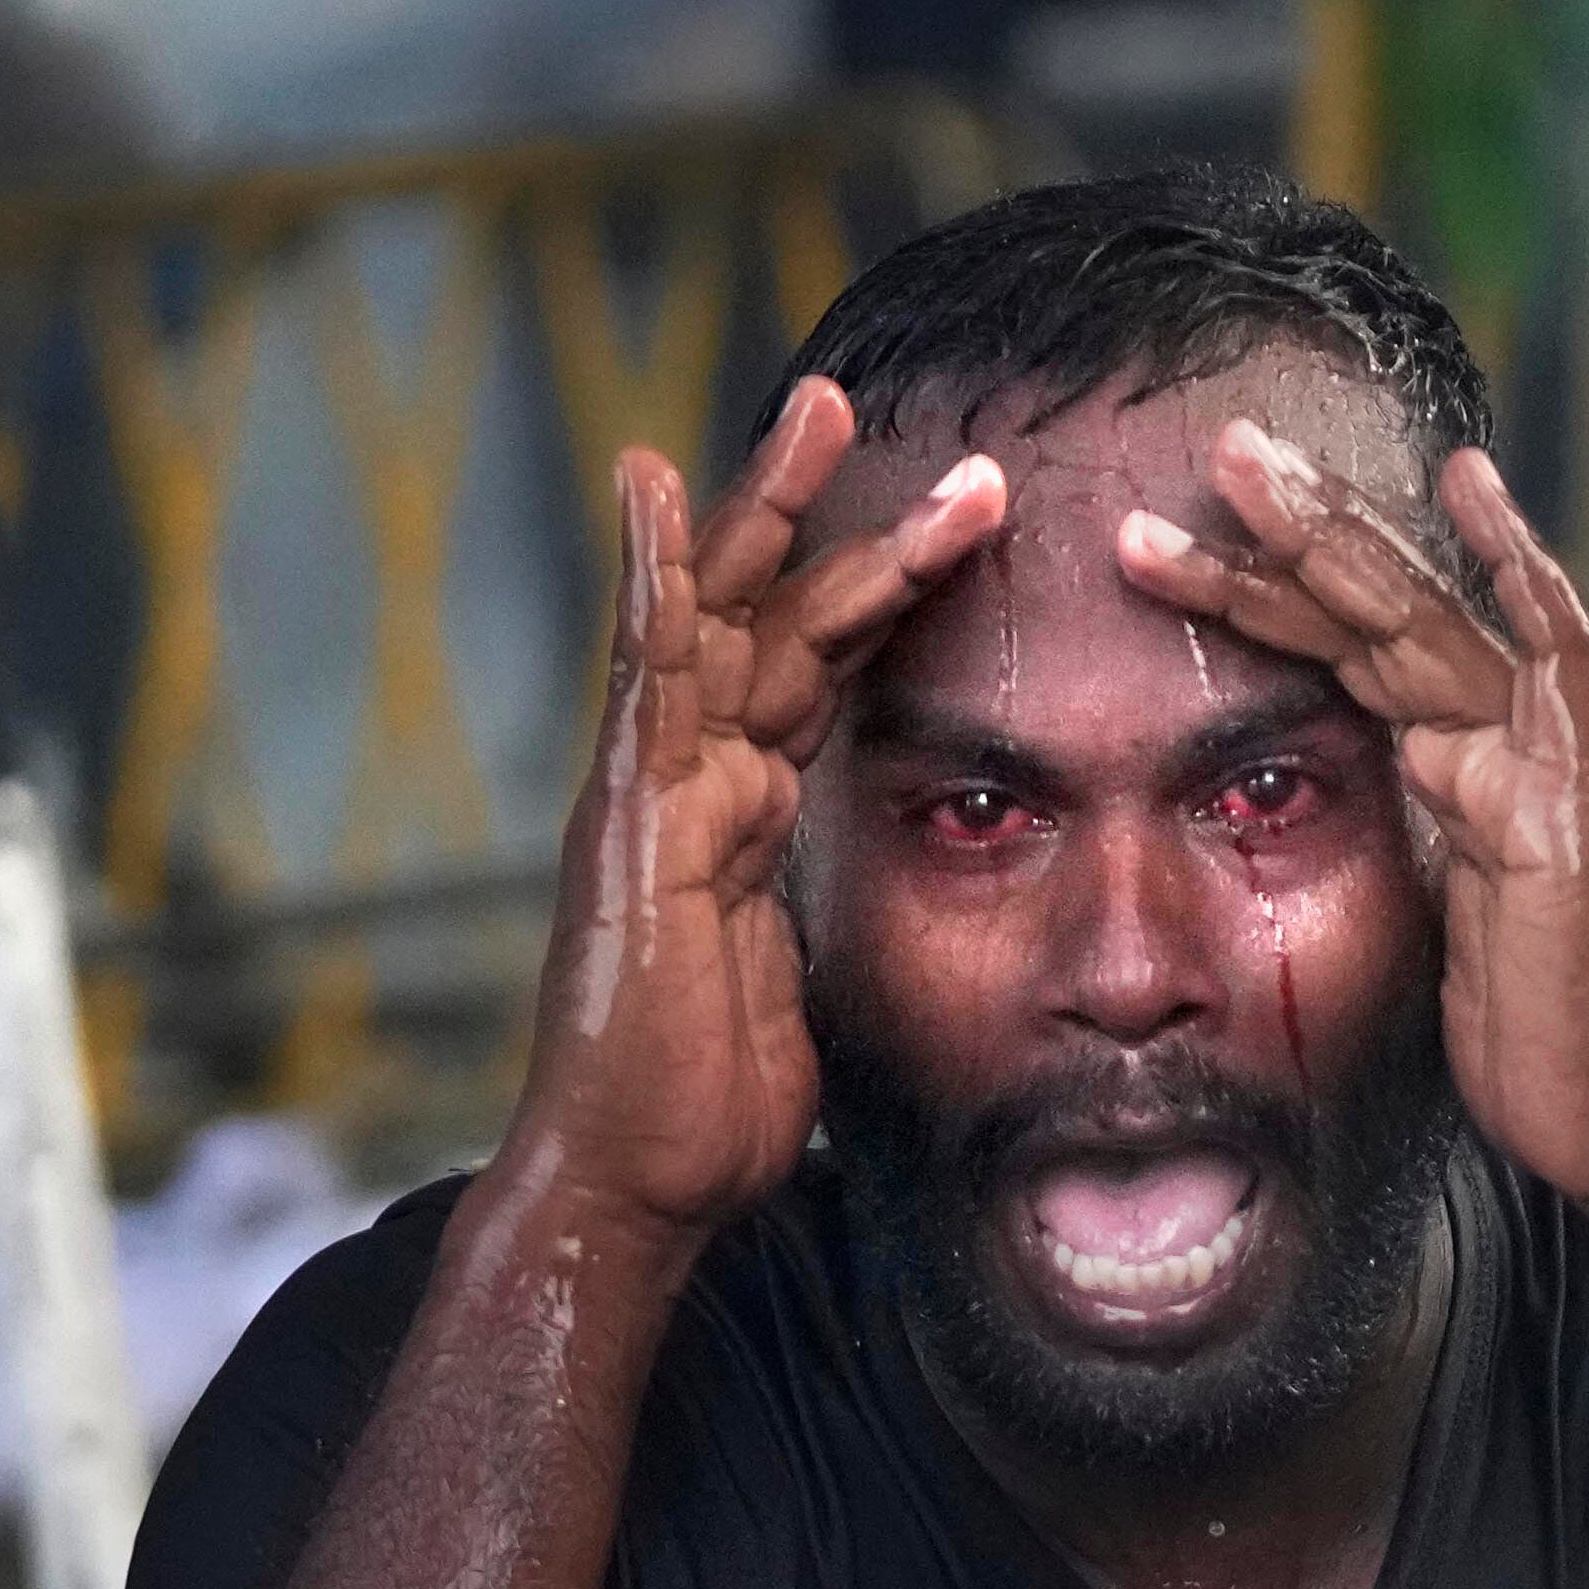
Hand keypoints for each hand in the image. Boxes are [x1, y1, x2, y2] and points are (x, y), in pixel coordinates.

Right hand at [510, 380, 1004, 1238]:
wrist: (635, 1182)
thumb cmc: (710, 1115)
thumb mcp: (808, 998)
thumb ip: (830, 931)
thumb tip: (895, 929)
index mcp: (742, 819)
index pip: (820, 676)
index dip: (884, 595)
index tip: (957, 527)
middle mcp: (696, 784)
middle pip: (779, 619)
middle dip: (849, 522)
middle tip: (934, 440)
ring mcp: (657, 791)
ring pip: (727, 617)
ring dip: (777, 510)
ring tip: (826, 407)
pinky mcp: (630, 815)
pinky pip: (645, 674)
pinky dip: (653, 574)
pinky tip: (655, 486)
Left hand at [1119, 428, 1588, 1206]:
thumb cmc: (1538, 1052)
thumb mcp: (1427, 939)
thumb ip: (1395, 858)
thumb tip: (1302, 828)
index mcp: (1458, 775)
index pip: (1348, 656)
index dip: (1265, 595)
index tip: (1169, 545)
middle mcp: (1502, 747)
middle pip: (1380, 612)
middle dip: (1290, 532)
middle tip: (1213, 446)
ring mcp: (1543, 764)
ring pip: (1432, 618)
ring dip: (1341, 536)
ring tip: (1256, 464)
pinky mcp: (1576, 799)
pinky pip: (1553, 658)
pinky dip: (1517, 567)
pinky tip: (1471, 483)